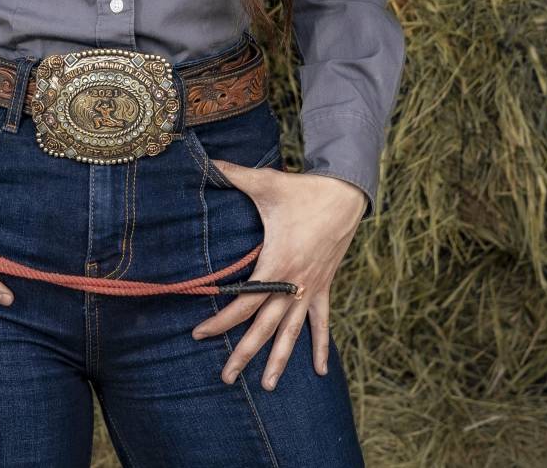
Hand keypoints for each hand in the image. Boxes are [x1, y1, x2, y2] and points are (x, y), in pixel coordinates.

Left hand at [189, 163, 365, 389]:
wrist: (346, 194)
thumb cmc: (303, 191)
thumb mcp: (266, 183)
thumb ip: (233, 174)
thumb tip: (205, 160)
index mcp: (277, 263)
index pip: (244, 301)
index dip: (221, 320)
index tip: (200, 333)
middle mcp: (294, 283)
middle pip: (265, 326)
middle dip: (245, 353)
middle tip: (226, 377)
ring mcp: (311, 287)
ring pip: (292, 331)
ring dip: (280, 359)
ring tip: (269, 386)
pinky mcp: (324, 286)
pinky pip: (321, 322)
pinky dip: (321, 345)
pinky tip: (322, 370)